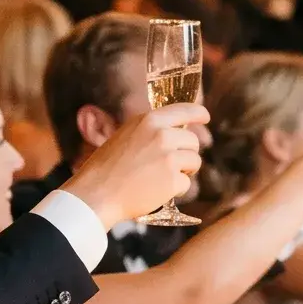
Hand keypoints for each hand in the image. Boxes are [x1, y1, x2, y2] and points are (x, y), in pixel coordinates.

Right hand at [60, 103, 206, 227]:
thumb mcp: (126, 136)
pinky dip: (176, 190)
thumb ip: (150, 131)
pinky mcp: (173, 179)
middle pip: (193, 141)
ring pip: (194, 162)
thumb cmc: (107, 168)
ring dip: (184, 172)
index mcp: (149, 120)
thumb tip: (174, 132)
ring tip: (161, 179)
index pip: (184, 110)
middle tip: (169, 166)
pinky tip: (156, 191)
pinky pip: (186, 184)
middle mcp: (162, 135)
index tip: (205, 116)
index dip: (198, 113)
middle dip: (186, 153)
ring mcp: (169, 157)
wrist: (97, 193)